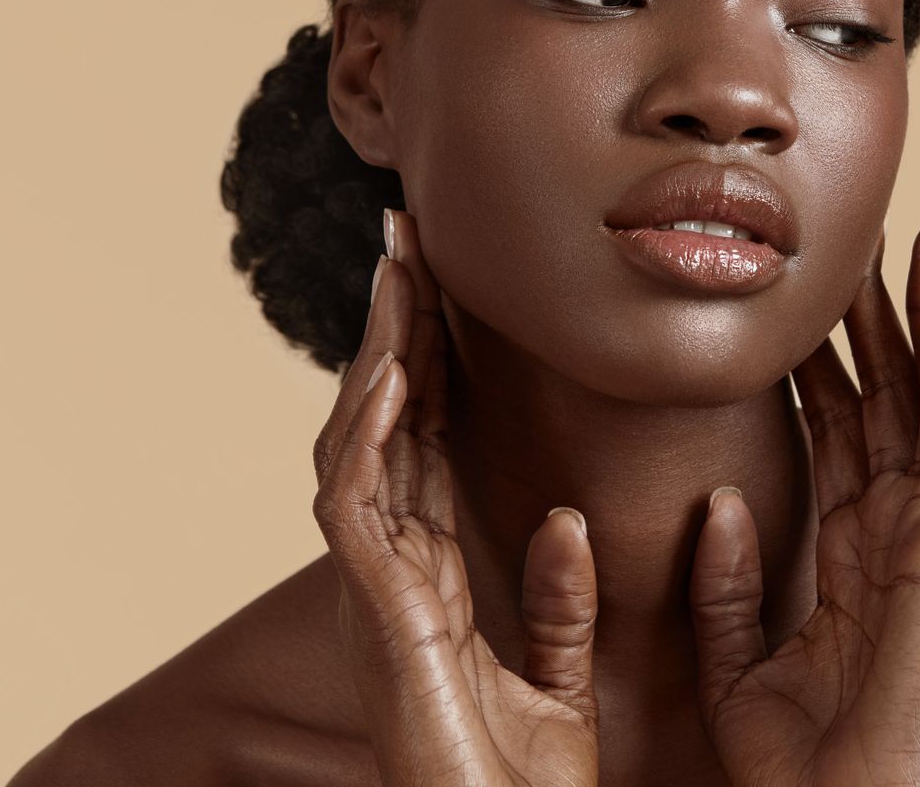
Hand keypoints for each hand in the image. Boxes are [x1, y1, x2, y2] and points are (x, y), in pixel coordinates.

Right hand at [312, 209, 600, 786]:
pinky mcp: (378, 613)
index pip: (423, 443)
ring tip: (399, 270)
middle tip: (409, 239)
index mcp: (431, 581)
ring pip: (359, 442)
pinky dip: (369, 427)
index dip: (429, 360)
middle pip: (383, 423)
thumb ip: (560, 603)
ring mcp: (374, 591)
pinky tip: (392, 364)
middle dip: (393, 327)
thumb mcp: (559, 680)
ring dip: (377, 351)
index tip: (447, 281)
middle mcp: (391, 574)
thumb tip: (563, 519)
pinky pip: (356, 498)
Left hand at [687, 220, 919, 785]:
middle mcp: (896, 537)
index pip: (835, 429)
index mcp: (845, 554)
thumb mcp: (732, 667)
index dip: (822, 359)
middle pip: (892, 400)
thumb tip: (721, 495)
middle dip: (880, 317)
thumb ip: (726, 584)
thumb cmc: (794, 775)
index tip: (803, 293)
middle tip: (865, 235)